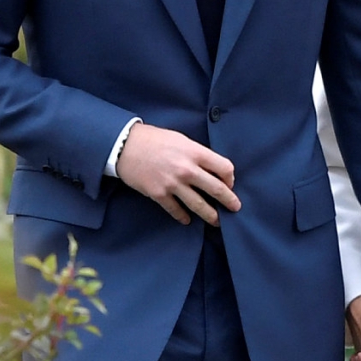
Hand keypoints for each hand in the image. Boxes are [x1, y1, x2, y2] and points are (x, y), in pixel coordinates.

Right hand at [117, 123, 239, 224]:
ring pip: (199, 205)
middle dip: (229, 201)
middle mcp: (187, 169)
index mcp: (195, 152)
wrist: (125, 146)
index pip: (224, 168)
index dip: (230, 178)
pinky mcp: (159, 194)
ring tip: (217, 221)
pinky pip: (176, 210)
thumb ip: (197, 154)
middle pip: (216, 189)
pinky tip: (187, 220)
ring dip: (211, 215)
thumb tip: (211, 170)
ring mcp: (173, 184)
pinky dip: (183, 217)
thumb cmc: (154, 139)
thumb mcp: (180, 140)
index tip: (229, 183)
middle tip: (235, 208)